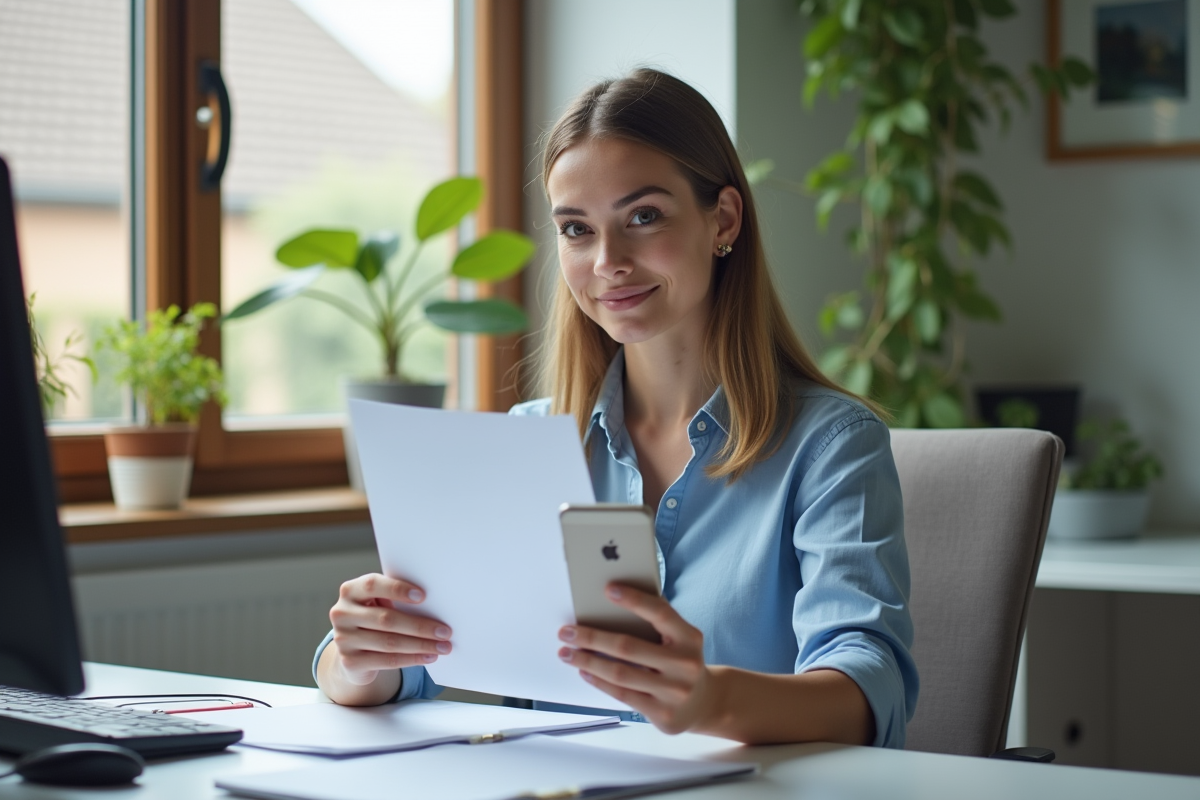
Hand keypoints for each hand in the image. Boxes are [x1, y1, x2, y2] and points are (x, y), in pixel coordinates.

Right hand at [328, 573, 452, 685]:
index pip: (373, 585)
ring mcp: (343, 639)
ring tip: (443, 646)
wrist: (352, 649)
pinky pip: (387, 661)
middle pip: (386, 619)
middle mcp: (341, 613)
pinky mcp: (349, 662)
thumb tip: (435, 604)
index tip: (423, 596)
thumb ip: (395, 598)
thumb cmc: (375, 616)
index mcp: (350, 590)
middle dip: (420, 625)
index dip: (398, 589)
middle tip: (445, 631)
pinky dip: (412, 659)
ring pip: (389, 642)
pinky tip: (429, 657)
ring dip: (421, 645)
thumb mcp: (379, 602)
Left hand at [557, 584, 715, 734]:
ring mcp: (674, 692)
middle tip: (566, 631)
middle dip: (591, 638)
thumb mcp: (681, 639)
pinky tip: (583, 671)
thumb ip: (658, 622)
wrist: (705, 704)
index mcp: (690, 637)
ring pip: (620, 673)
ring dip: (587, 661)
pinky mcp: (662, 713)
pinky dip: (599, 681)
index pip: (660, 613)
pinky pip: (622, 694)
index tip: (608, 589)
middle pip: (628, 647)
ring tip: (567, 653)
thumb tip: (615, 599)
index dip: (634, 600)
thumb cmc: (682, 661)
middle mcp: (684, 664)